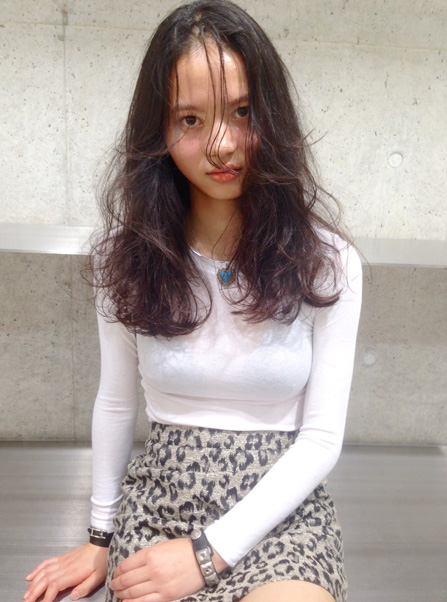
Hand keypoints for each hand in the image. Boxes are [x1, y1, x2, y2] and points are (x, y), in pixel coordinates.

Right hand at [23, 542, 107, 601]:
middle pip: (45, 580)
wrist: (100, 544)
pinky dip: (36, 570)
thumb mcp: (97, 577)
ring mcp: (61, 561)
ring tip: (26, 595)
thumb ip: (85, 588)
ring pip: (43, 572)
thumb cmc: (100, 562)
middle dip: (34, 592)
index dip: (46, 597)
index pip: (54, 586)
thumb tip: (73, 597)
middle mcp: (63, 567)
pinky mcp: (61, 557)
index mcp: (72, 574)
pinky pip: (46, 563)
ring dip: (33, 584)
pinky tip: (30, 576)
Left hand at [110, 537, 227, 601]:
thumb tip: (133, 565)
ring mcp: (159, 584)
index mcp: (151, 554)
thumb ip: (147, 555)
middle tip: (113, 586)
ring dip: (121, 594)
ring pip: (132, 592)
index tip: (115, 574)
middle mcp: (152, 569)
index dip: (118, 571)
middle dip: (116, 584)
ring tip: (117, 594)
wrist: (203, 558)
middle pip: (127, 580)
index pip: (126, 565)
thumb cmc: (183, 549)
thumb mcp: (162, 545)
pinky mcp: (166, 595)